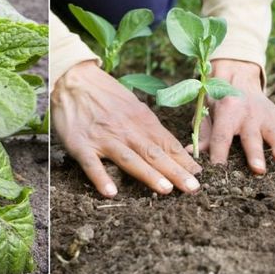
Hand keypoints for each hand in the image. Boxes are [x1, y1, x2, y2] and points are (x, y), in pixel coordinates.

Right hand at [52, 60, 201, 197]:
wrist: (73, 80)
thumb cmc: (106, 95)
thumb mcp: (133, 106)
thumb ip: (150, 127)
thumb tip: (173, 148)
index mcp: (141, 120)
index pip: (167, 143)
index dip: (184, 161)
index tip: (200, 176)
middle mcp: (126, 130)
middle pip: (154, 153)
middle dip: (175, 171)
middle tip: (192, 188)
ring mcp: (103, 138)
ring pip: (129, 159)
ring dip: (148, 174)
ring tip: (165, 189)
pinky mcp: (81, 145)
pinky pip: (92, 164)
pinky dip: (101, 178)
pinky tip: (111, 193)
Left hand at [188, 59, 274, 173]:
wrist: (236, 76)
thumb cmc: (218, 101)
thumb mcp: (206, 113)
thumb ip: (202, 134)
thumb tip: (192, 155)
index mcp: (227, 115)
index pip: (221, 137)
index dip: (218, 154)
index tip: (217, 172)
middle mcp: (248, 116)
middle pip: (251, 138)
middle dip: (255, 154)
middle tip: (258, 170)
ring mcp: (266, 116)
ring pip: (274, 132)